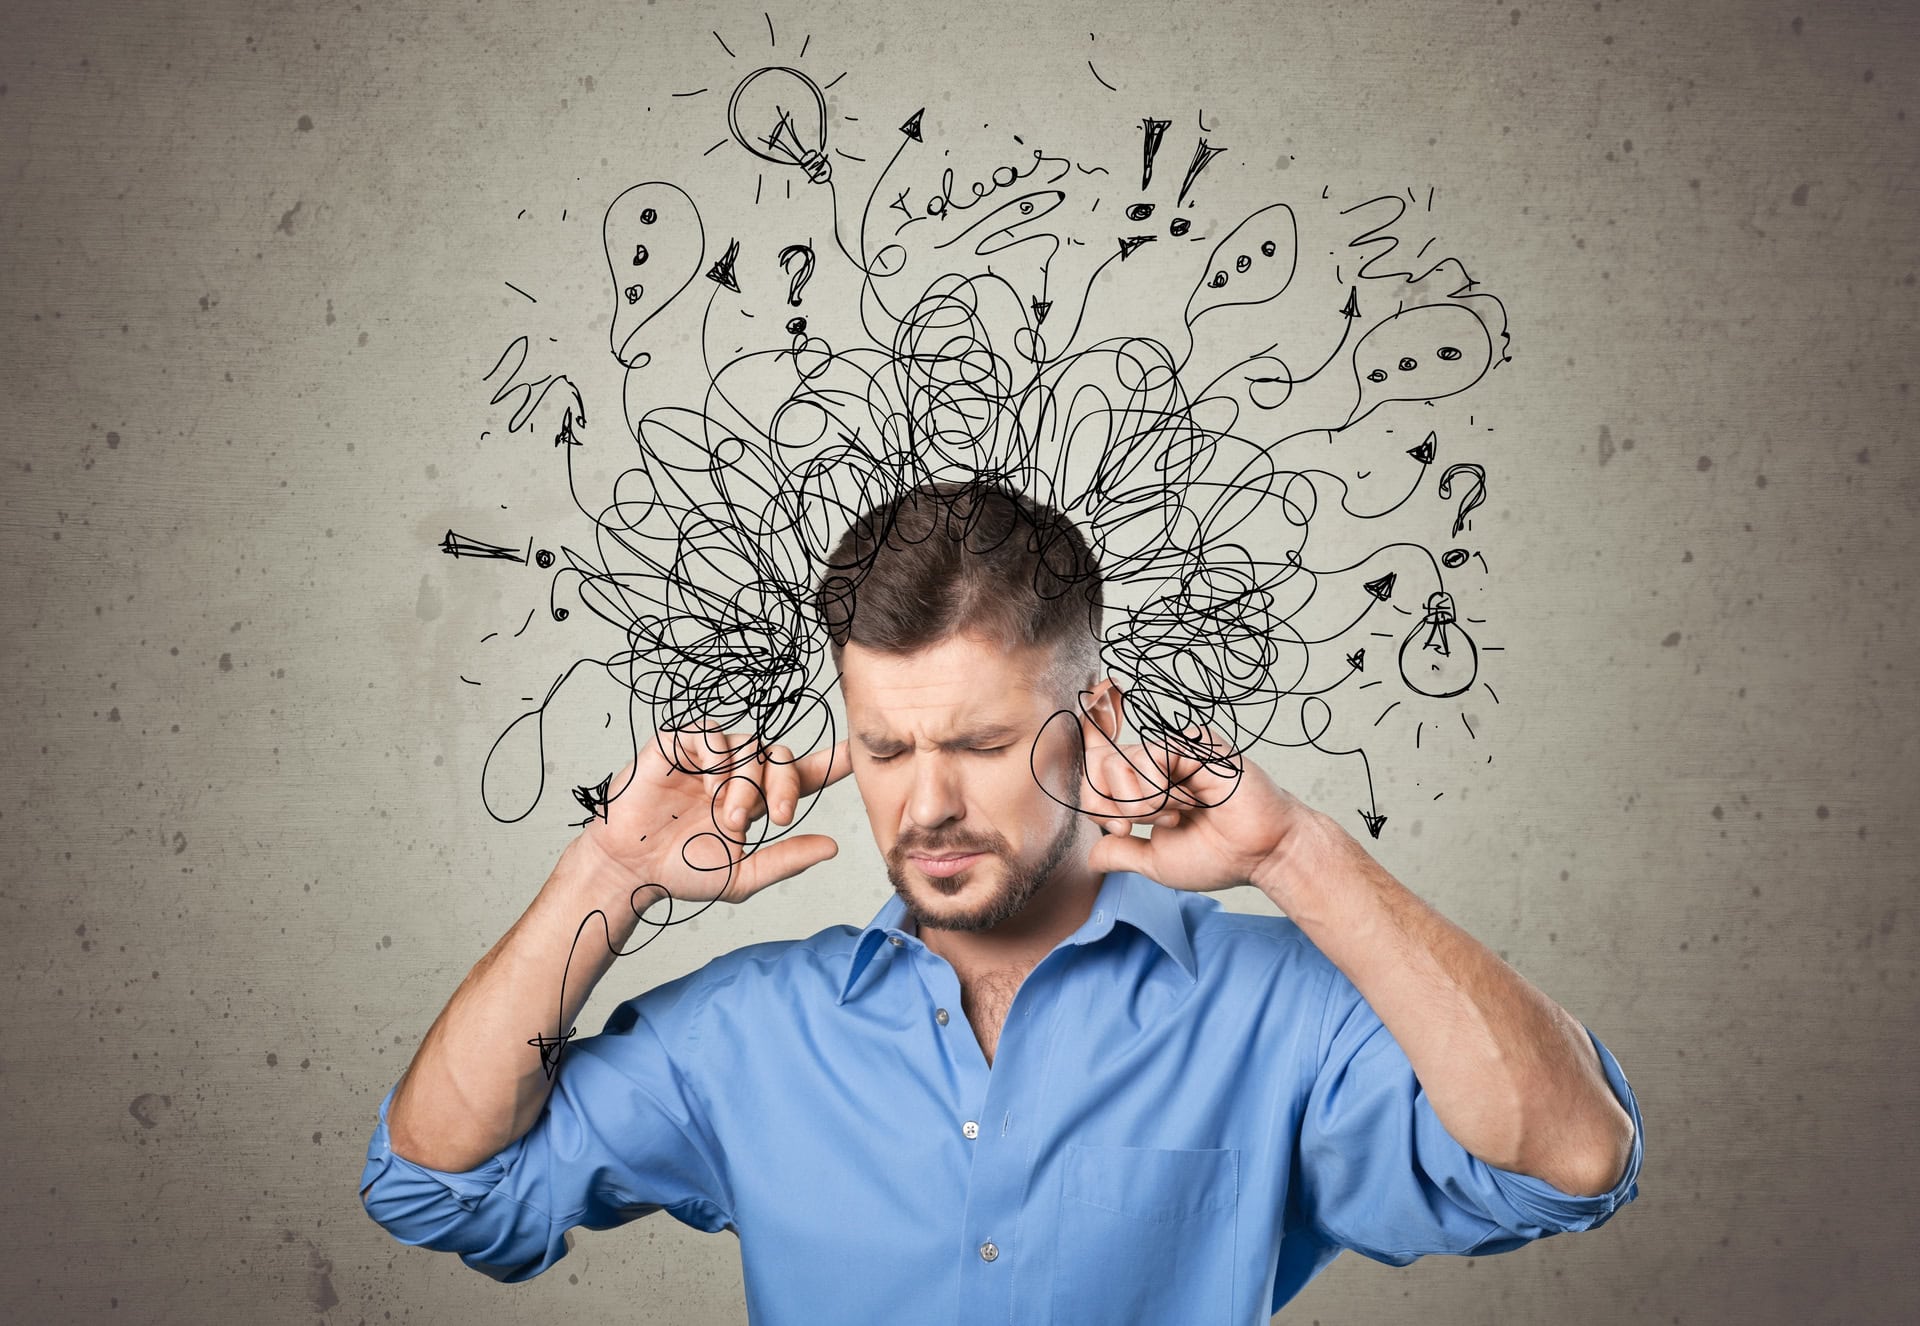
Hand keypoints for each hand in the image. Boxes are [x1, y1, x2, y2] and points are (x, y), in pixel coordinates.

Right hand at [578, 725, 851, 907]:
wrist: (631, 868)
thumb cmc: (682, 870)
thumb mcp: (742, 875)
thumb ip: (786, 860)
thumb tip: (833, 847)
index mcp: (759, 799)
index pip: (804, 773)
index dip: (834, 761)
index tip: (862, 750)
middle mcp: (739, 773)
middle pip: (782, 756)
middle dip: (783, 786)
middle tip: (772, 818)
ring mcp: (709, 757)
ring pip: (749, 747)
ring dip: (745, 783)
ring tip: (726, 816)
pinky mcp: (680, 744)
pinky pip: (712, 735)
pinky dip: (717, 760)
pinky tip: (706, 787)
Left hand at [1080, 723, 1321, 894]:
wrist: (1259, 852)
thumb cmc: (1217, 856)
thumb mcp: (1154, 860)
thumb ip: (1120, 853)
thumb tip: (1091, 857)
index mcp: (1146, 785)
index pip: (1095, 773)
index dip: (1093, 802)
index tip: (1122, 831)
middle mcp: (1157, 762)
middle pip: (1099, 764)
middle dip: (1116, 807)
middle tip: (1146, 825)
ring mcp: (1173, 749)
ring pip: (1119, 761)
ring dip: (1143, 803)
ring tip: (1179, 815)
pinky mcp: (1192, 741)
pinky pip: (1149, 756)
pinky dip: (1160, 792)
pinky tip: (1191, 802)